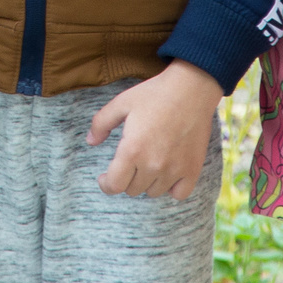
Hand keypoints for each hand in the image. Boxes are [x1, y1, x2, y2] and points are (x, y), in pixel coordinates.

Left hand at [89, 61, 223, 198]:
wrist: (191, 88)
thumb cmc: (155, 94)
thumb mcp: (122, 103)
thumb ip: (101, 123)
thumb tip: (91, 141)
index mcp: (132, 150)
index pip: (114, 185)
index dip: (106, 184)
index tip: (105, 178)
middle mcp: (153, 165)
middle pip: (132, 189)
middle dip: (127, 178)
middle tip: (130, 161)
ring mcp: (174, 169)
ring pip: (153, 192)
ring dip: (147, 182)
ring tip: (148, 163)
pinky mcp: (192, 169)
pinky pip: (179, 194)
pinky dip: (172, 188)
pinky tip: (168, 173)